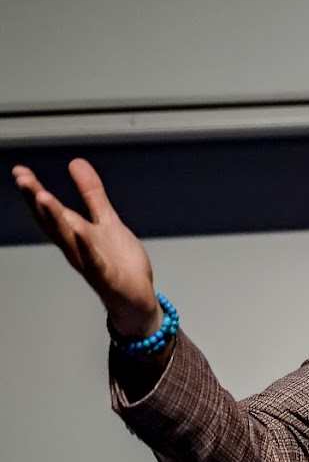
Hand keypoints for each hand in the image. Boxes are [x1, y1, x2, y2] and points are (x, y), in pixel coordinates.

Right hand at [11, 159, 160, 337]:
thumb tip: (76, 162)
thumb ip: (92, 194)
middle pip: (52, 222)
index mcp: (74, 234)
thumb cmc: (118, 261)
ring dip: (55, 219)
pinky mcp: (106, 276)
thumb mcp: (106, 220)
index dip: (34, 191)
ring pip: (68, 239)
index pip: (50, 211)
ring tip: (43, 196)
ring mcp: (89, 263)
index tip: (19, 171)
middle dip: (37, 201)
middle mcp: (75, 248)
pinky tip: (79, 230)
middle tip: (23, 179)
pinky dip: (86, 246)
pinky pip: (94, 261)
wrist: (136, 298)